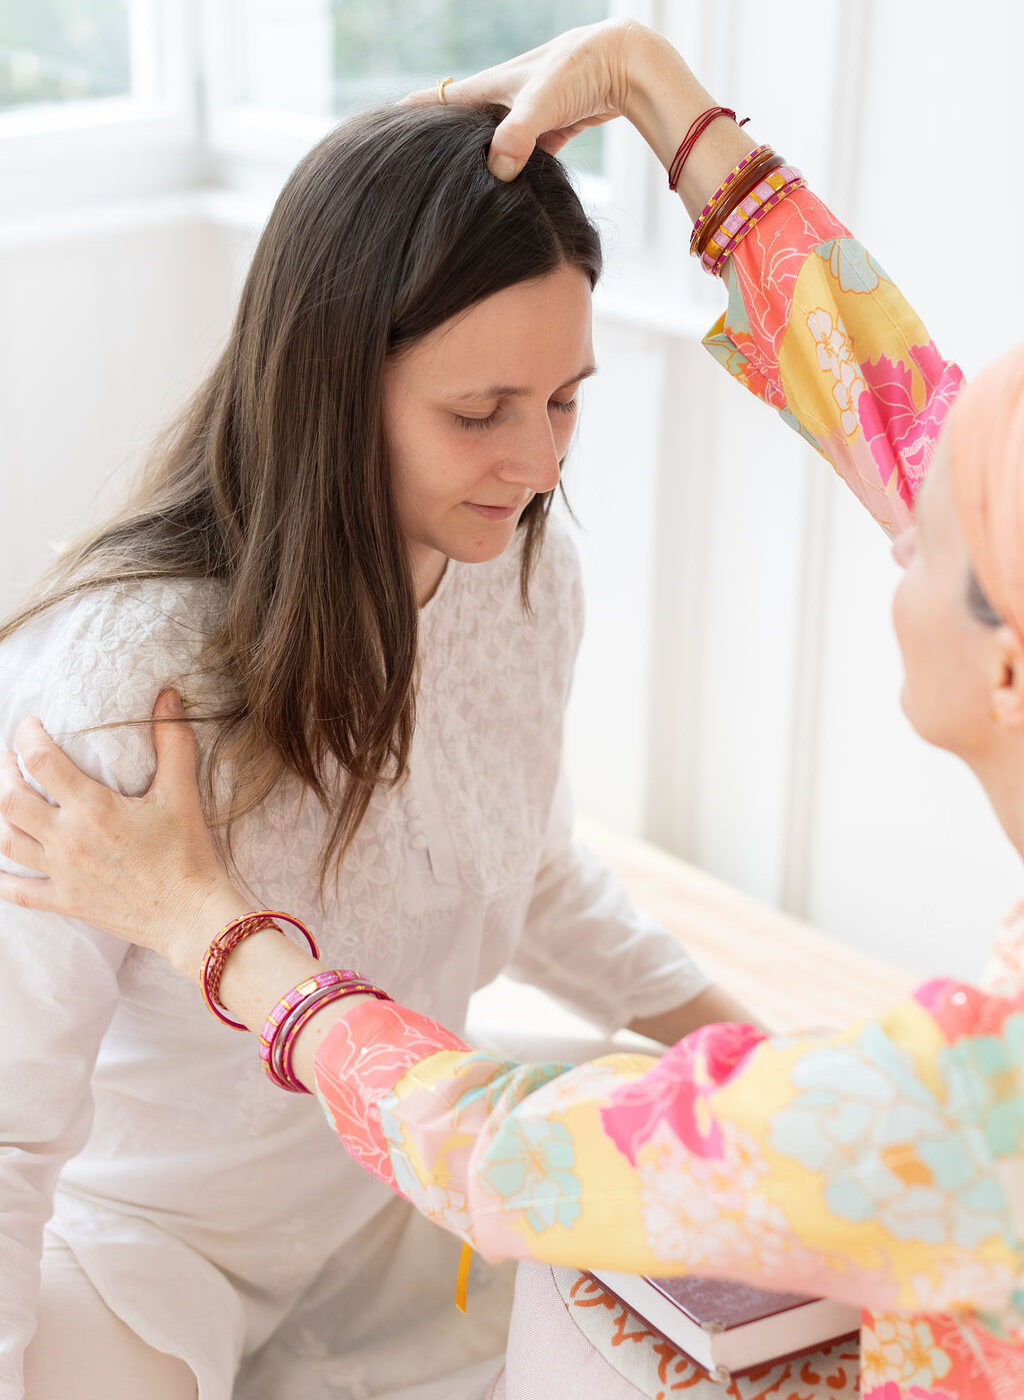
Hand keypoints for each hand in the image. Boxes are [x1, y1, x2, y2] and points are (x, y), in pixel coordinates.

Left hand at [0, 691, 241, 973]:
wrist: (190, 915)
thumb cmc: (188, 853)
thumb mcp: (182, 793)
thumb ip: (173, 741)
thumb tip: (168, 696)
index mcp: (93, 809)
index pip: (41, 762)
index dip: (27, 738)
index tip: (29, 726)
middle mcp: (68, 840)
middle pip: (10, 800)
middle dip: (4, 773)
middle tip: (12, 759)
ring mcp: (62, 874)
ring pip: (7, 840)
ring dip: (0, 815)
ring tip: (8, 797)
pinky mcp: (66, 901)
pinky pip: (17, 892)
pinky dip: (0, 879)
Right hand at [404, 18, 643, 179]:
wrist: (624, 64)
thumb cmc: (579, 72)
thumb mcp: (541, 104)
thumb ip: (516, 137)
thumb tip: (497, 172)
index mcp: (489, 88)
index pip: (438, 102)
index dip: (409, 117)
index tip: (380, 133)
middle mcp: (502, 101)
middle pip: (461, 128)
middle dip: (441, 148)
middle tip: (416, 176)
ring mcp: (525, 116)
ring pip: (492, 145)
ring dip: (480, 165)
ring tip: (458, 193)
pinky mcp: (549, 130)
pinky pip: (523, 157)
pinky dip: (516, 173)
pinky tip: (511, 195)